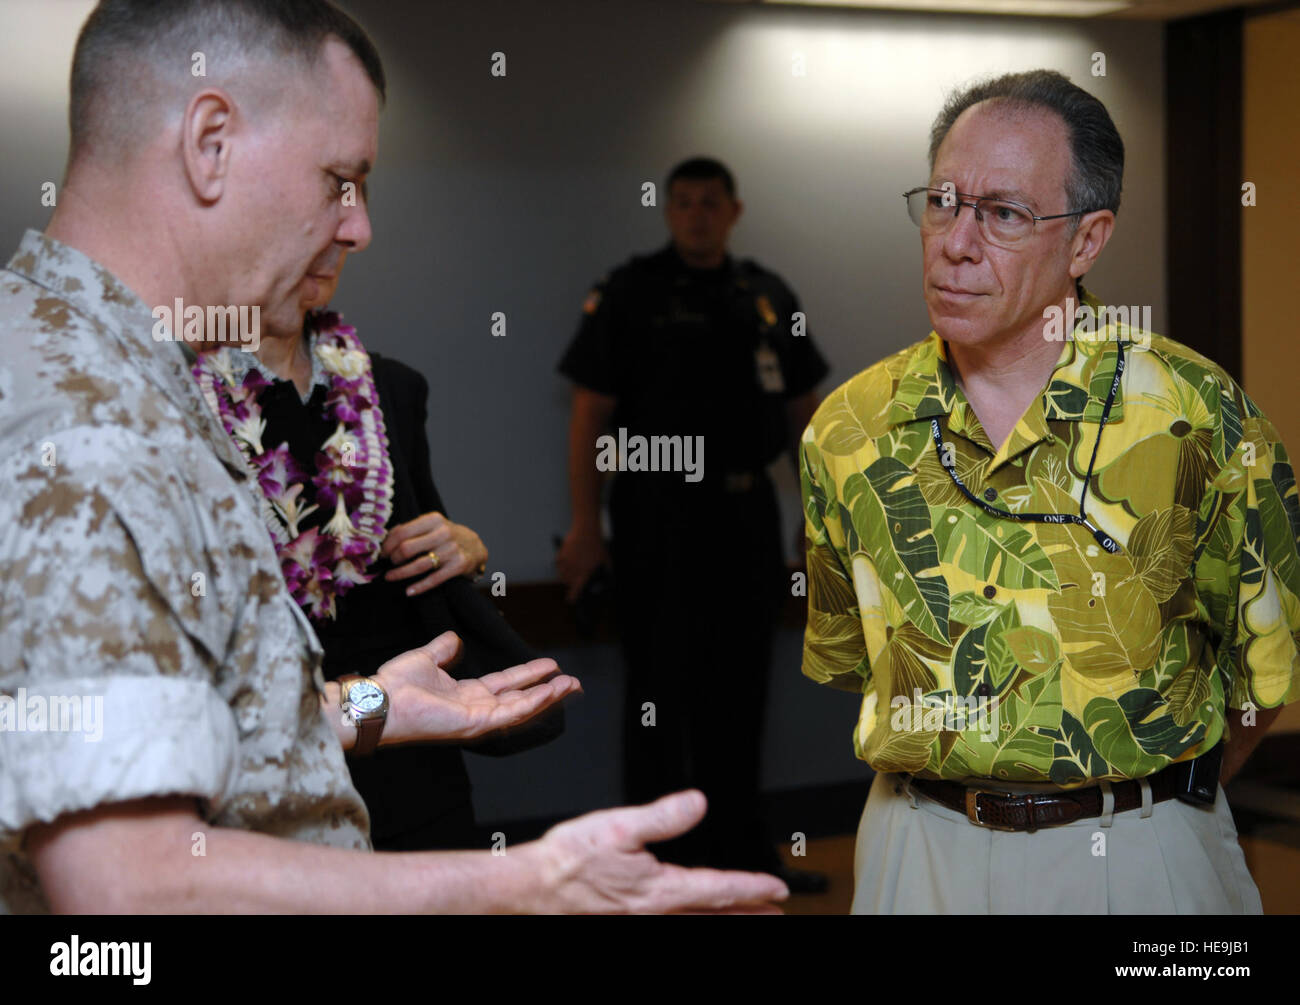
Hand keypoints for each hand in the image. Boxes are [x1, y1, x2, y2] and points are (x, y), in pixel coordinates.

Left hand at [374, 632, 579, 744]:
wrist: (379, 699)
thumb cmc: (395, 683)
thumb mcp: (425, 657)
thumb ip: (443, 650)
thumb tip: (455, 640)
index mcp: (465, 694)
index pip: (505, 685)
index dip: (528, 675)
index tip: (550, 665)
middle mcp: (475, 708)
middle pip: (520, 698)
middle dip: (547, 690)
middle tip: (572, 681)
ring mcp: (476, 719)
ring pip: (521, 708)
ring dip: (547, 697)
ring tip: (570, 685)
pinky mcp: (475, 724)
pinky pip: (511, 713)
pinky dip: (533, 702)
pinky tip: (550, 691)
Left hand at [381, 511, 487, 595]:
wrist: (475, 546)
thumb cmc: (446, 536)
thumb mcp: (431, 526)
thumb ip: (410, 529)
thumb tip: (384, 540)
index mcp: (434, 519)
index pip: (402, 532)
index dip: (388, 545)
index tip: (382, 553)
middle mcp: (444, 533)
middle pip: (407, 548)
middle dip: (394, 559)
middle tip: (389, 564)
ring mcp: (452, 550)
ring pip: (418, 565)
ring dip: (400, 573)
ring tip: (390, 577)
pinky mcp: (458, 566)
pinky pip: (434, 579)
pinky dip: (419, 587)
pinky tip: (408, 591)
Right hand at [527, 790, 788, 913]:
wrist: (529, 889)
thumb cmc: (566, 863)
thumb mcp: (618, 826)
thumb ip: (662, 817)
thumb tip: (697, 804)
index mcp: (659, 890)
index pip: (717, 889)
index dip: (751, 888)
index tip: (777, 889)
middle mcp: (654, 914)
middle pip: (712, 916)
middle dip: (746, 914)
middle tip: (775, 915)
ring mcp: (639, 923)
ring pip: (692, 927)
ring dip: (722, 923)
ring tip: (744, 920)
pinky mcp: (623, 923)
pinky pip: (669, 929)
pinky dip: (690, 926)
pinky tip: (689, 919)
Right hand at [555, 525, 609, 602]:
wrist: (586, 531)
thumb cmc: (597, 546)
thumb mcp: (606, 561)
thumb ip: (606, 572)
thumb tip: (606, 581)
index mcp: (585, 572)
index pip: (576, 589)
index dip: (573, 596)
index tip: (570, 601)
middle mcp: (574, 569)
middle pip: (568, 582)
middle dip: (571, 583)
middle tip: (576, 580)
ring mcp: (566, 562)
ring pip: (562, 574)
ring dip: (565, 576)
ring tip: (571, 572)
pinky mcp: (561, 554)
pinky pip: (557, 564)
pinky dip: (560, 566)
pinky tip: (565, 563)